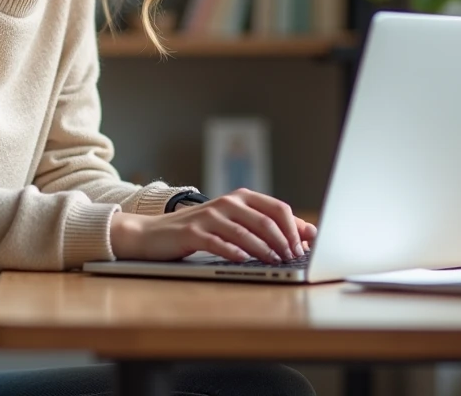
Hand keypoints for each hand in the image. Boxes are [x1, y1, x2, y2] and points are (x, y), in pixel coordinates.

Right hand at [109, 189, 317, 263]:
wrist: (153, 233)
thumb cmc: (199, 230)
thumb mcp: (234, 223)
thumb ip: (266, 225)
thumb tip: (306, 233)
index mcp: (240, 198)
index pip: (278, 208)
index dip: (296, 228)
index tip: (307, 247)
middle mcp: (227, 203)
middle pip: (266, 220)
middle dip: (285, 241)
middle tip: (294, 259)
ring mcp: (209, 216)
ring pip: (245, 232)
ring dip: (265, 249)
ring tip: (277, 263)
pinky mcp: (193, 232)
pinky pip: (218, 242)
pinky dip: (234, 252)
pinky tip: (244, 261)